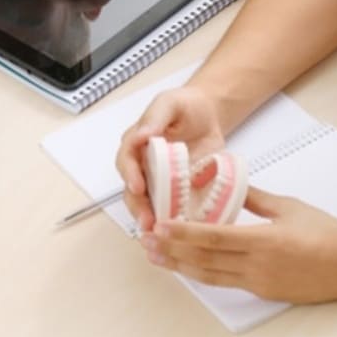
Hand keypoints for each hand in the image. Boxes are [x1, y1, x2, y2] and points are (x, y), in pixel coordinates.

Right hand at [114, 86, 228, 231]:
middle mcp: (144, 167)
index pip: (126, 162)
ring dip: (152, 220)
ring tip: (159, 232)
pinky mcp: (179, 193)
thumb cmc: (186, 106)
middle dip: (138, 207)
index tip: (138, 186)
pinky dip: (174, 222)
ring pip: (149, 205)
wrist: (210, 115)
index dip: (130, 175)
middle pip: (133, 191)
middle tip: (147, 220)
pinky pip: (172, 210)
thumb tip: (142, 134)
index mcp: (137, 145)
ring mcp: (161, 182)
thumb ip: (156, 117)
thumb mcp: (170, 103)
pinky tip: (179, 232)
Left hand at [142, 190, 336, 303]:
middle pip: (204, 260)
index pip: (213, 237)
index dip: (182, 233)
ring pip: (210, 276)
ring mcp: (259, 283)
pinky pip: (226, 282)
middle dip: (171, 251)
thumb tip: (227, 183)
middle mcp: (257, 266)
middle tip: (146, 242)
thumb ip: (255, 198)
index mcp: (264, 240)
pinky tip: (189, 266)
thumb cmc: (326, 232)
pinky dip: (203, 273)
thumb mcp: (288, 206)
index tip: (159, 226)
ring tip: (158, 257)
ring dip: (181, 267)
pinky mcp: (263, 293)